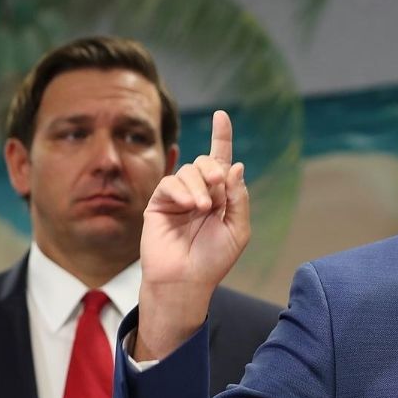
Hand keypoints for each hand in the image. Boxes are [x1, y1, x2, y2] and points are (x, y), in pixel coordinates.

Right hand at [137, 111, 249, 359]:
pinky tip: (190, 206)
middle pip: (206, 163)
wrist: (187, 281)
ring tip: (203, 209)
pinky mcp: (158, 203)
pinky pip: (170, 183)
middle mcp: (198, 193)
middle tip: (218, 187)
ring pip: (189, 171)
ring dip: (200, 186)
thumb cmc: (213, 260)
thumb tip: (236, 166)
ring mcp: (177, 197)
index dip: (221, 137)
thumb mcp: (237, 229)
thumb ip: (238, 198)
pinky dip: (182, 191)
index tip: (221, 115)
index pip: (221, 162)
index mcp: (220, 197)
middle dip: (214, 169)